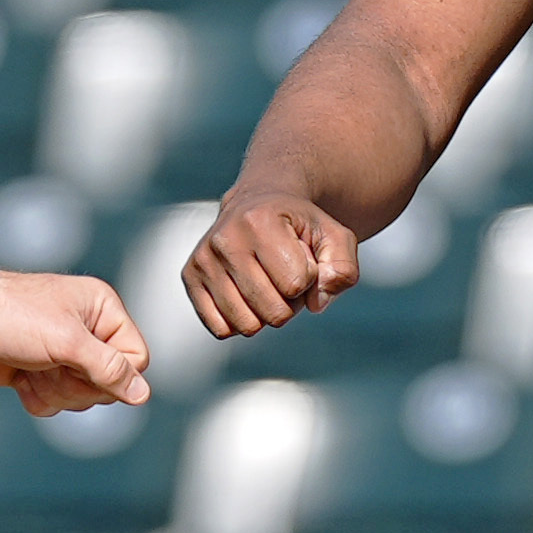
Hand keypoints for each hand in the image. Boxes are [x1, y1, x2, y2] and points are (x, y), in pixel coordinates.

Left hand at [0, 272, 149, 415]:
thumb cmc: (12, 317)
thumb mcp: (67, 341)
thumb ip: (109, 369)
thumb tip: (142, 395)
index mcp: (103, 310)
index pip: (136, 359)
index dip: (113, 374)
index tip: (81, 366)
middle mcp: (88, 331)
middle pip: (109, 383)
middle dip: (76, 384)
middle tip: (50, 364)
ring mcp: (64, 353)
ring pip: (82, 397)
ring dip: (53, 390)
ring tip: (31, 367)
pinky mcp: (41, 372)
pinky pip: (56, 403)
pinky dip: (37, 397)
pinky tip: (20, 378)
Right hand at [183, 190, 359, 338]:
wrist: (256, 203)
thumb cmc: (298, 225)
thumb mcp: (333, 236)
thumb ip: (343, 268)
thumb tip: (318, 302)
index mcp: (259, 220)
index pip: (297, 283)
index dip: (309, 279)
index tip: (301, 257)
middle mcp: (224, 238)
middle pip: (274, 311)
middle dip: (290, 301)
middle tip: (284, 274)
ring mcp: (203, 258)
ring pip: (247, 325)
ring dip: (265, 313)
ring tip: (266, 282)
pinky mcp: (189, 277)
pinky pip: (221, 329)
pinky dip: (241, 320)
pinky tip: (245, 293)